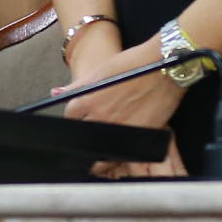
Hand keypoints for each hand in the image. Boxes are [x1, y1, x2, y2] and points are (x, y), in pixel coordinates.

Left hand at [58, 40, 186, 176]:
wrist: (166, 66)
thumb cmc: (133, 64)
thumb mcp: (101, 71)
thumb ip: (78, 86)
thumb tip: (56, 93)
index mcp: (87, 100)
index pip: (70, 118)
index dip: (76, 119)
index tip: (81, 121)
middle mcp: (100, 117)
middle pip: (83, 136)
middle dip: (85, 137)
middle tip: (90, 139)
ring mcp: (120, 129)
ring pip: (101, 150)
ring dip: (99, 154)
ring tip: (100, 156)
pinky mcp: (140, 136)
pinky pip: (124, 153)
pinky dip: (120, 155)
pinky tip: (120, 153)